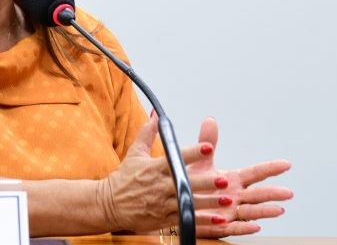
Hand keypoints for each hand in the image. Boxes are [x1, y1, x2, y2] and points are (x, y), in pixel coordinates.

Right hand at [96, 114, 244, 232]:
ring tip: (227, 199)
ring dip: (209, 202)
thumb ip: (147, 133)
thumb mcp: (134, 153)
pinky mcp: (164, 219)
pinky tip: (219, 219)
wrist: (109, 204)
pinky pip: (186, 219)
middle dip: (205, 182)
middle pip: (186, 183)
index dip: (193, 153)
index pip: (176, 157)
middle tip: (223, 179)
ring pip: (189, 203)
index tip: (208, 148)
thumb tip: (156, 115)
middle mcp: (160, 185)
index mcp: (154, 167)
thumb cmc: (123, 178)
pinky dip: (203, 220)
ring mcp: (163, 204)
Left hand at [188, 117, 293, 237]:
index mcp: (233, 181)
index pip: (255, 173)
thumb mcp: (200, 161)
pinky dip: (245, 227)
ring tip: (278, 210)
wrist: (179, 203)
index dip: (270, 168)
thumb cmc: (193, 183)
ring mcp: (230, 212)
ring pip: (250, 211)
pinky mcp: (220, 226)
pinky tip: (255, 226)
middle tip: (288, 192)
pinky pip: (234, 228)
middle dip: (272, 193)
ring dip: (265, 211)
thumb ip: (207, 142)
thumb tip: (210, 121)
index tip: (286, 164)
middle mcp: (235, 197)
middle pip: (257, 194)